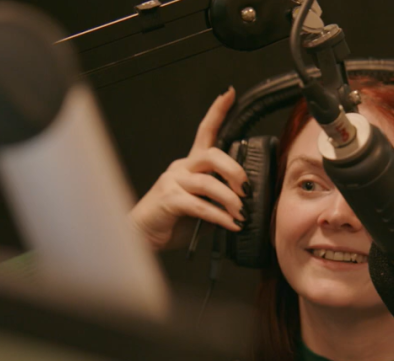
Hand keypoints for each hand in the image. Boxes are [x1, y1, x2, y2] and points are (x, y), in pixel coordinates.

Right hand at [129, 87, 248, 250]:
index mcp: (191, 164)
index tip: (229, 93)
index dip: (217, 111)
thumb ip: (220, 197)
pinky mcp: (169, 199)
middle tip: (247, 190)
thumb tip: (247, 200)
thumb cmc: (175, 219)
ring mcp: (173, 181)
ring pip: (208, 183)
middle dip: (235, 171)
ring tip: (241, 214)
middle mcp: (182, 167)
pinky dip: (219, 216)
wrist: (146, 234)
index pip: (205, 131)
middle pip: (213, 155)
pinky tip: (231, 225)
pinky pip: (200, 205)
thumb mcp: (204, 204)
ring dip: (230, 200)